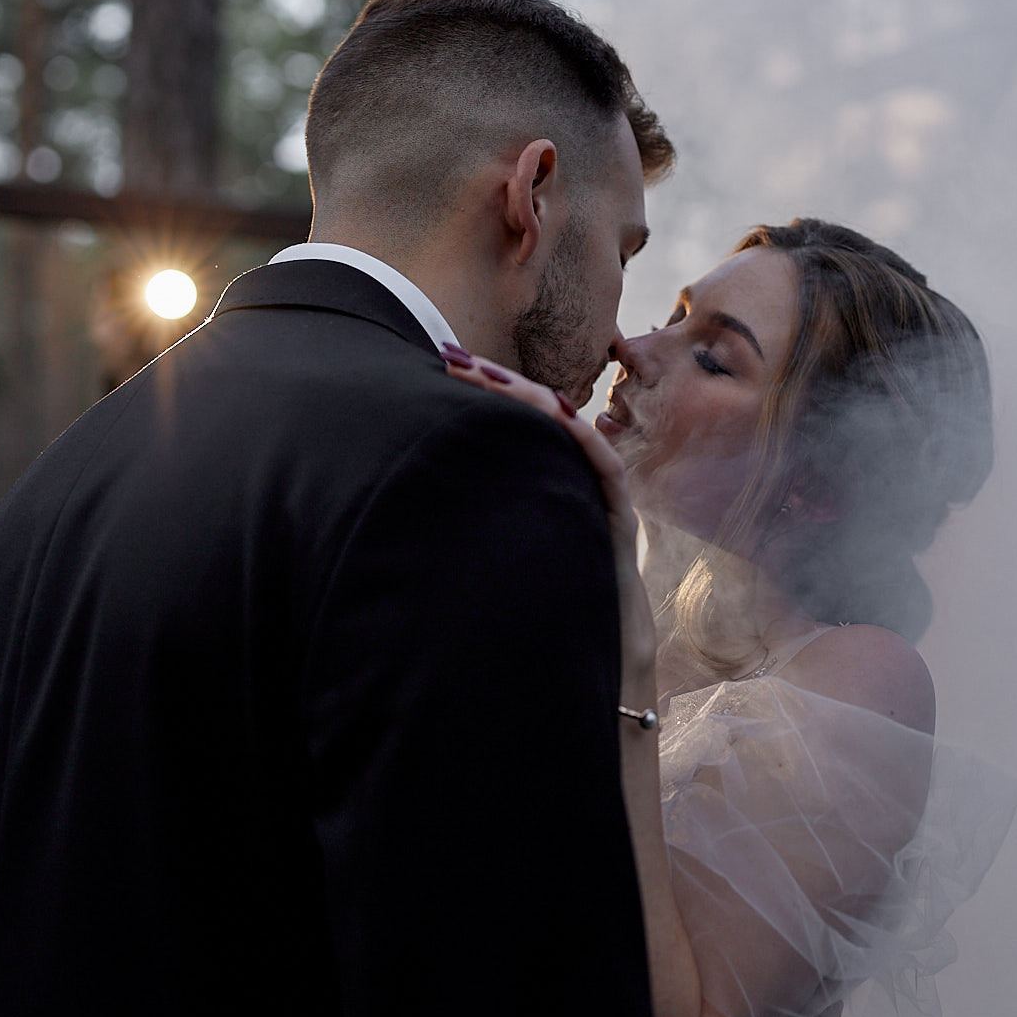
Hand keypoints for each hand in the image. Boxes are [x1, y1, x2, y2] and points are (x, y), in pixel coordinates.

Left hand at [440, 346, 656, 678]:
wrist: (590, 660)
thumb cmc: (531, 618)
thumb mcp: (483, 558)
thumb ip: (458, 524)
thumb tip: (399, 496)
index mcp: (537, 484)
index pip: (509, 425)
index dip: (477, 395)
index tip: (436, 369)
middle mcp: (568, 480)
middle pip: (534, 417)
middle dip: (494, 383)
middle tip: (450, 356)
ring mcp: (596, 495)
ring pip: (567, 431)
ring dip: (530, 398)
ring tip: (489, 375)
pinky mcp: (618, 517)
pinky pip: (603, 468)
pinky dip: (580, 438)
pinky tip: (558, 413)